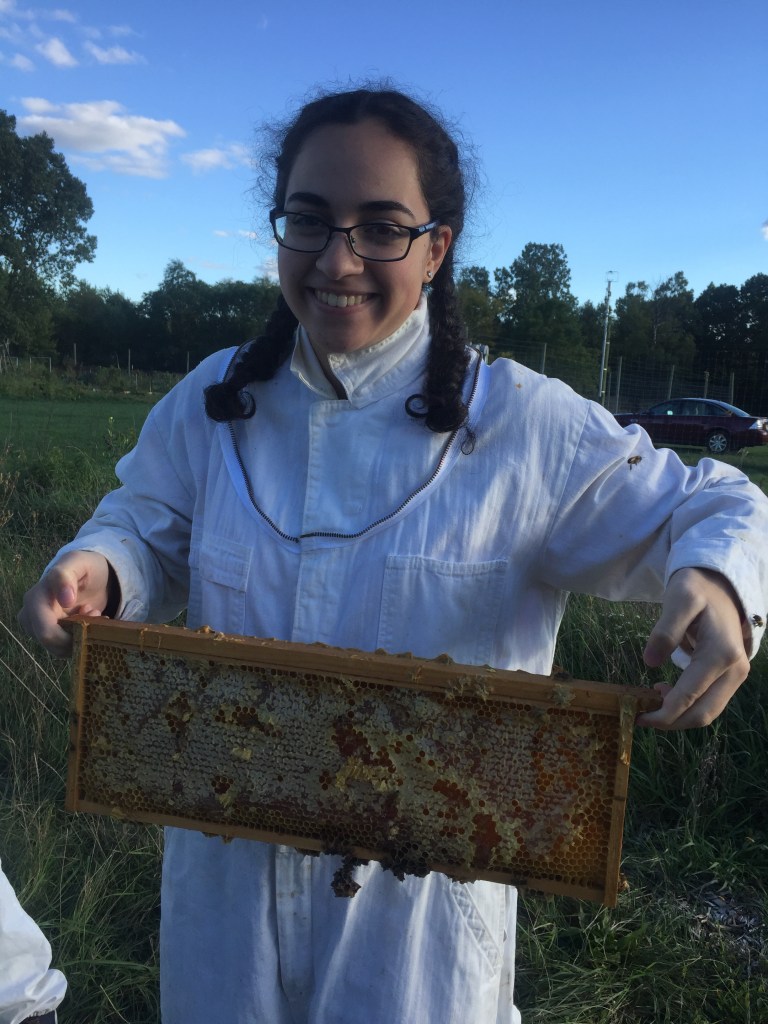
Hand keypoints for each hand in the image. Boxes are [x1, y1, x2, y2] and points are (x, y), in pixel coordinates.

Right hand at [18, 551, 113, 657]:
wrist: (91, 574)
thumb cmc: (84, 566)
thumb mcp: (78, 562)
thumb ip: (65, 576)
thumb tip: (65, 601)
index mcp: (35, 599)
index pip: (46, 631)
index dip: (70, 633)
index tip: (92, 612)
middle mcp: (31, 616)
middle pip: (53, 644)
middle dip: (78, 634)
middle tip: (95, 612)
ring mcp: (38, 627)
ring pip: (59, 648)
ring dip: (81, 635)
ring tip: (92, 612)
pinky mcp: (50, 635)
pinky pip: (64, 647)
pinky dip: (81, 638)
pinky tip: (89, 621)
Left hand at [636, 567, 750, 729]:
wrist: (721, 585)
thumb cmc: (698, 589)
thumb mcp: (679, 600)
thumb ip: (665, 630)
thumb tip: (650, 663)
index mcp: (721, 654)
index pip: (689, 696)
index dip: (664, 713)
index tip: (639, 717)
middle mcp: (735, 670)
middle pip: (702, 714)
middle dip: (671, 721)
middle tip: (642, 715)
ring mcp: (736, 675)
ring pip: (708, 712)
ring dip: (680, 715)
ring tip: (653, 699)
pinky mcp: (732, 676)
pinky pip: (711, 701)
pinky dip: (689, 706)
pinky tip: (667, 692)